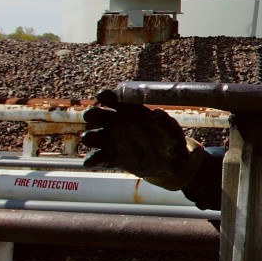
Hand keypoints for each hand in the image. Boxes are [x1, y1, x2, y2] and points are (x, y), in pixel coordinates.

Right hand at [81, 89, 202, 189]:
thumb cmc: (171, 142)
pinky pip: (97, 158)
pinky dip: (92, 159)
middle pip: (96, 115)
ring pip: (92, 136)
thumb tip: (157, 113)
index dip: (105, 96)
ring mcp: (112, 141)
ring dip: (89, 136)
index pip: (112, 99)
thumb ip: (166, 124)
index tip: (102, 96)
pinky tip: (92, 161)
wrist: (170, 165)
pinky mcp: (112, 158)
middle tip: (94, 116)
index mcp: (130, 111)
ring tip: (91, 138)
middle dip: (93, 114)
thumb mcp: (173, 133)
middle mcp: (117, 124)